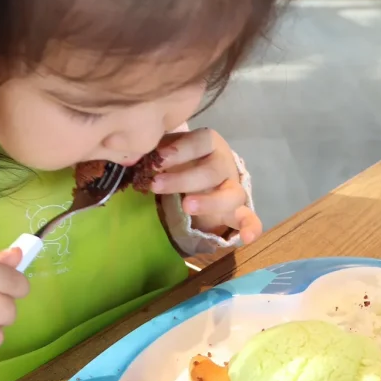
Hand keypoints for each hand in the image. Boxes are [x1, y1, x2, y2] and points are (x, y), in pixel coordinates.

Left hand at [152, 128, 261, 243]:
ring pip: (230, 194)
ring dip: (209, 201)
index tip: (158, 158)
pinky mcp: (239, 210)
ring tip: (187, 207)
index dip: (180, 149)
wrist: (204, 178)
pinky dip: (251, 228)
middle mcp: (224, 164)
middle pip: (211, 170)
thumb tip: (129, 153)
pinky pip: (250, 219)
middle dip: (182, 179)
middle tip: (156, 185)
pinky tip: (247, 239)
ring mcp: (233, 188)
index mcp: (209, 144)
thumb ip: (156, 150)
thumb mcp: (170, 151)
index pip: (200, 141)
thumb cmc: (182, 160)